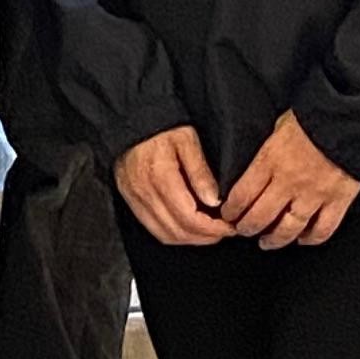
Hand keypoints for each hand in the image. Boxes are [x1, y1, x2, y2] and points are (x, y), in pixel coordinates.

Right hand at [115, 125, 228, 251]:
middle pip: (177, 231)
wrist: (131, 119)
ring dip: (190, 239)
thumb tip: (214, 201)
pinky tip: (188, 226)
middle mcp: (143, 192)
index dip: (212, 229)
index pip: (189, 218)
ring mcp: (133, 198)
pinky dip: (173, 233)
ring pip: (164, 234)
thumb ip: (200, 171)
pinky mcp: (129, 199)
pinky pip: (151, 227)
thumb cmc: (161, 125)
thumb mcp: (187, 139)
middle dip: (205, 238)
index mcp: (159, 177)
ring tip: (209, 232)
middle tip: (225, 232)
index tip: (230, 227)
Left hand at [221, 111, 359, 251]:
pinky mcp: (337, 201)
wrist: (349, 119)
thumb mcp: (280, 124)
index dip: (231, 209)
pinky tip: (303, 239)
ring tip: (267, 242)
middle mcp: (288, 182)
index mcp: (270, 160)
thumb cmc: (315, 116)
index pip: (242, 195)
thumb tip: (259, 161)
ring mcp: (313, 194)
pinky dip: (311, 238)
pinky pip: (322, 229)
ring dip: (274, 239)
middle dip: (247, 228)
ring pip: (288, 228)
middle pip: (260, 217)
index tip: (228, 214)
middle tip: (243, 230)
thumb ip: (269, 147)